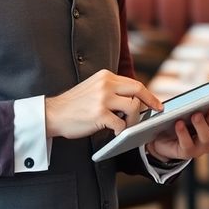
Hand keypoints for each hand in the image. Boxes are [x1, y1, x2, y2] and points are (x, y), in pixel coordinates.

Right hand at [44, 70, 162, 138]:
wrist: (52, 114)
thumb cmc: (74, 105)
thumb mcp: (93, 88)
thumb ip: (111, 90)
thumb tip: (134, 99)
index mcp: (105, 76)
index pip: (133, 83)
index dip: (147, 94)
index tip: (156, 103)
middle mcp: (105, 84)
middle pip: (138, 90)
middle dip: (150, 102)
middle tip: (156, 111)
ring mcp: (103, 99)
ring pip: (132, 107)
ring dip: (133, 120)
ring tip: (126, 126)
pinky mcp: (99, 114)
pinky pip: (121, 123)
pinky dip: (121, 130)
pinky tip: (115, 132)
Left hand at [147, 105, 208, 160]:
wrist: (166, 135)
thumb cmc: (184, 117)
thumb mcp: (194, 107)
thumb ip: (201, 101)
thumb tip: (200, 96)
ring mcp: (201, 147)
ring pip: (207, 139)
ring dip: (202, 126)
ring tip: (195, 115)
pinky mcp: (187, 152)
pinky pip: (187, 144)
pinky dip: (184, 133)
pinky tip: (179, 123)